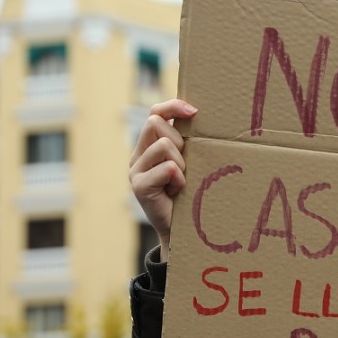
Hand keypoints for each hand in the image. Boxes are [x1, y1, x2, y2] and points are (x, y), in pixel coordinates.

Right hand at [129, 99, 197, 260]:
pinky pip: (167, 168)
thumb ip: (188, 143)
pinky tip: (177, 191)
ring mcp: (135, 170)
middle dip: (179, 141)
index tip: (195, 112)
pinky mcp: (139, 186)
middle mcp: (138, 155)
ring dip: (181, 163)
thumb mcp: (191, 164)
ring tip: (181, 182)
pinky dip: (179, 179)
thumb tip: (202, 116)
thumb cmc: (191, 195)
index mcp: (150, 145)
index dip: (173, 106)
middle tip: (185, 166)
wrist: (182, 230)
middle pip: (157, 123)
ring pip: (164, 145)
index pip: (156, 112)